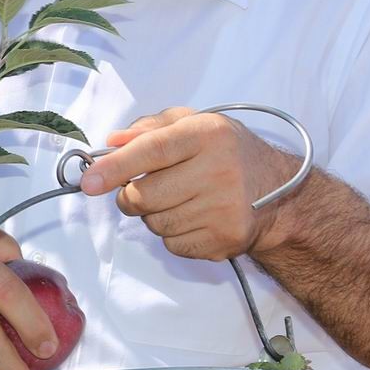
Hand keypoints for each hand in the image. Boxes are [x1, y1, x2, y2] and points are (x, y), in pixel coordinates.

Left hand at [78, 107, 299, 260]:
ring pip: (154, 223)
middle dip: (132, 195)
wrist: (281, 193)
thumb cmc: (227, 154)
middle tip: (146, 188)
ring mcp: (224, 209)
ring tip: (181, 200)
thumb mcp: (195, 125)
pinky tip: (195, 218)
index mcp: (208, 134)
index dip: (116, 167)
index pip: (152, 150)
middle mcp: (219, 171)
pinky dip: (173, 235)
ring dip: (155, 215)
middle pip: (143, 196)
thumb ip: (150, 128)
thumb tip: (110, 144)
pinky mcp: (225, 240)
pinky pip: (172, 244)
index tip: (89, 182)